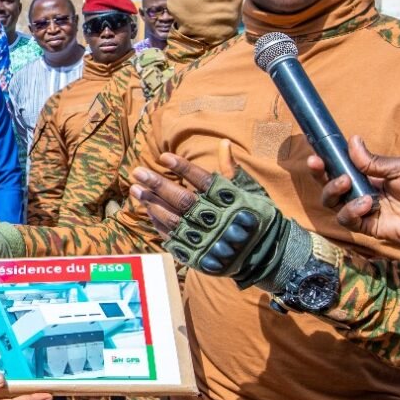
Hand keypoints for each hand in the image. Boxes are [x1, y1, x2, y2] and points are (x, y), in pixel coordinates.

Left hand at [130, 140, 313, 291]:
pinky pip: (173, 238)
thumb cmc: (255, 217)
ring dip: (152, 203)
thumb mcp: (249, 191)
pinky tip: (147, 210)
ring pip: (173, 220)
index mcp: (229, 201)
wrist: (264, 256)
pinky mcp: (197, 255)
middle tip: (138, 172)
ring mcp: (205, 239)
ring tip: (135, 188)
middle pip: (183, 200)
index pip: (203, 181)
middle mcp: (216, 220)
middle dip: (158, 185)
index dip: (182, 169)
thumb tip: (224, 143)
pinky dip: (159, 224)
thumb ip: (232, 169)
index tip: (163, 157)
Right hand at [309, 136, 399, 261]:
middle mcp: (363, 192)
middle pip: (330, 185)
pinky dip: (351, 210)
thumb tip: (352, 141)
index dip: (327, 161)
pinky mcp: (369, 228)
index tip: (316, 151)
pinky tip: (367, 203)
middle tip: (317, 163)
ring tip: (347, 183)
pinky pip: (348, 220)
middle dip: (320, 175)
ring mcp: (364, 211)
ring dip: (334, 191)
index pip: (342, 167)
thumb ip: (374, 161)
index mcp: (370, 176)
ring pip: (333, 203)